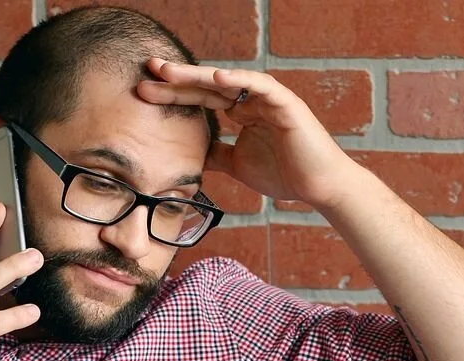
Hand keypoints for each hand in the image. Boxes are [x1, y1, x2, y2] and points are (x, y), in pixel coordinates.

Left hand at [136, 61, 361, 210]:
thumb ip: (217, 155)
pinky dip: (240, 80)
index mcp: (242, 112)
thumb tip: (193, 155)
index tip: (144, 92)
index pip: (201, 99)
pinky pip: (261, 86)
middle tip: (148, 69)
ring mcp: (269, 99)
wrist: (319, 187)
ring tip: (170, 72)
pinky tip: (216, 78)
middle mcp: (252, 101)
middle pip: (208, 86)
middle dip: (177, 78)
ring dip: (198, 76)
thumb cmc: (286, 175)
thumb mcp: (238, 165)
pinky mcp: (286, 103)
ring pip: (229, 81)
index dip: (174, 94)